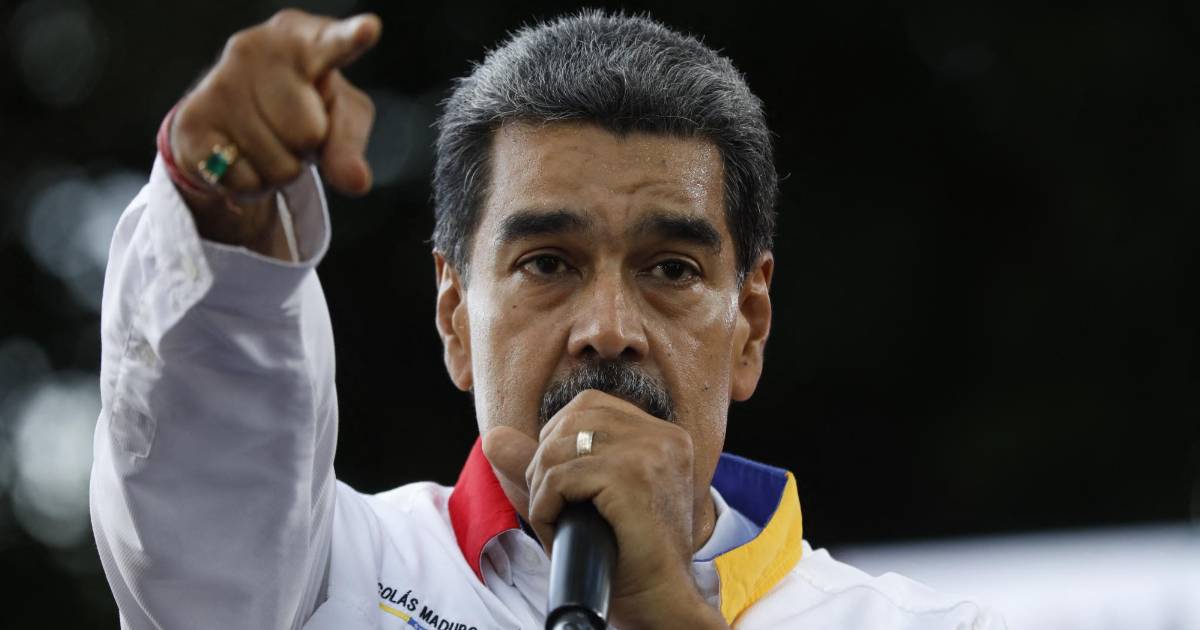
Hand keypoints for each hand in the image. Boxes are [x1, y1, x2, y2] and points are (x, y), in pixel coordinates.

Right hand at [170, 10, 379, 252]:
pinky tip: (240, 155)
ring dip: (280, 169)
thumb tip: (356, 181)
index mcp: (301, 39)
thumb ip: (350, 144)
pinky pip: (246, 181)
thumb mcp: (340, 118)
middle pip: (308, 133)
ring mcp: (218, 82)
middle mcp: (253, 48)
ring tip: (266, 141)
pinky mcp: (191, 121)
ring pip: (278, 165)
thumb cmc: (303, 106)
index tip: (369, 29)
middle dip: (306, 147)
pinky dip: (252, 185)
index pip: (332, 43)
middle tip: (290, 129)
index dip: (350, 38)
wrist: (231, 118)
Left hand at [484, 390, 728, 629]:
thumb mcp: (585, 500)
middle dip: (544, 458)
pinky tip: (555, 527)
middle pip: (572, 418)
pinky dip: (545, 505)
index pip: (590, 405)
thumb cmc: (627, 555)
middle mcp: (662, 436)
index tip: (560, 479)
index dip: (558, 436)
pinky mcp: (631, 476)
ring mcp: (650, 453)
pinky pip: (561, 477)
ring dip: (541, 485)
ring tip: (551, 516)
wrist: (661, 600)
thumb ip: (543, 464)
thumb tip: (492, 436)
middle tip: (549, 501)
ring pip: (561, 447)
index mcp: (663, 435)